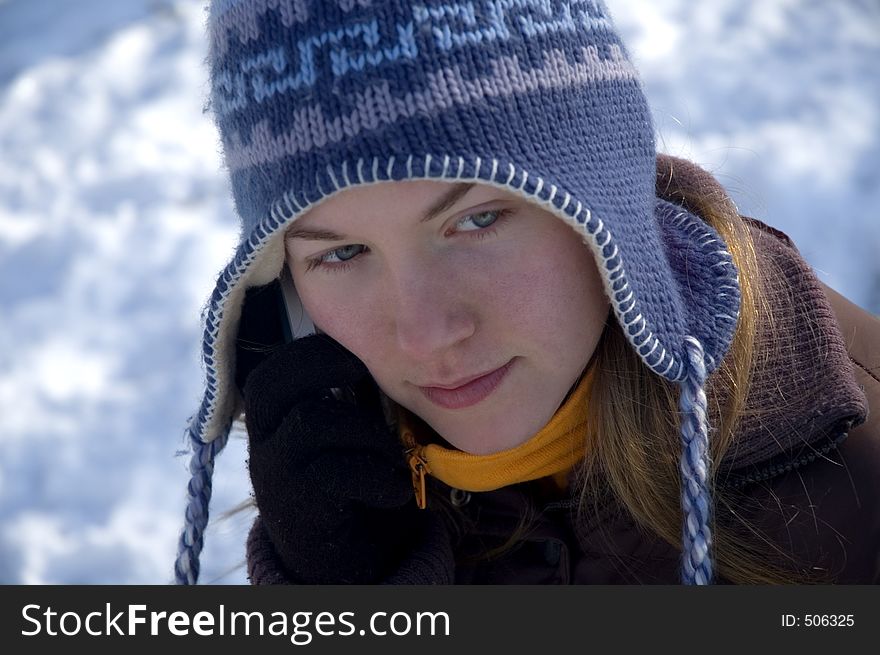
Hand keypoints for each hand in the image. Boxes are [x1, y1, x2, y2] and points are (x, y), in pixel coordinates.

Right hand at [243, 334, 422, 583]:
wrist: (340, 567)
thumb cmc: (350, 490)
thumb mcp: (344, 443)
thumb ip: (349, 404)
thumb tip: (382, 356)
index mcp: (274, 425)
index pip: (271, 371)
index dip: (309, 351)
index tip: (353, 353)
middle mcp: (264, 446)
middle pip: (271, 384)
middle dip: (322, 364)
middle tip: (361, 371)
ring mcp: (276, 476)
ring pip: (315, 422)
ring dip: (369, 433)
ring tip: (393, 460)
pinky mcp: (298, 507)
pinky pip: (337, 473)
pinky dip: (379, 478)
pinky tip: (394, 492)